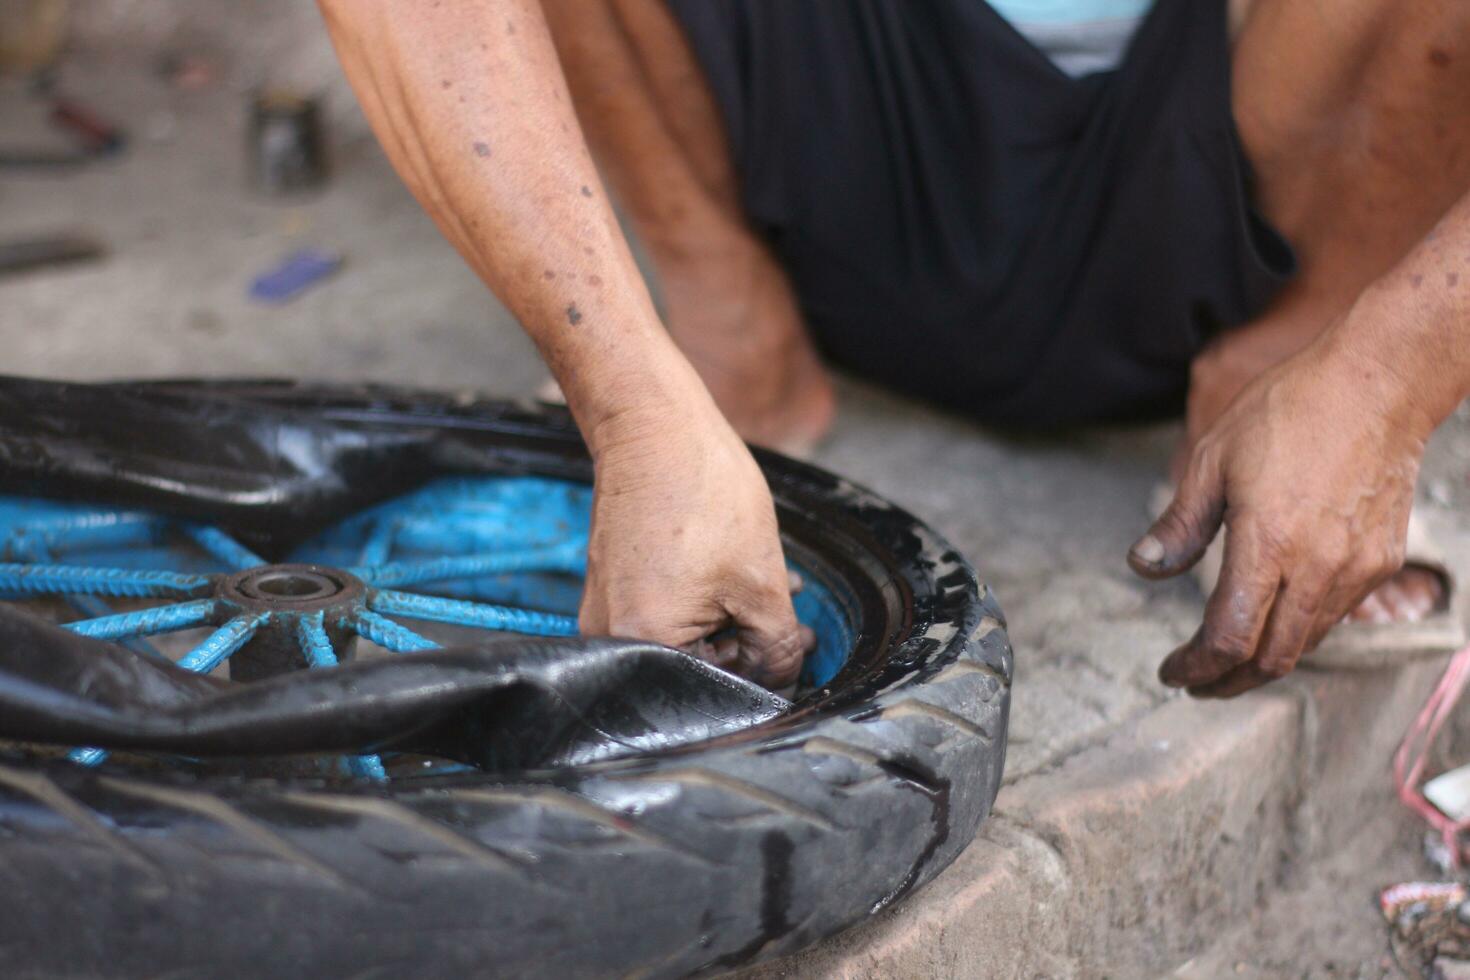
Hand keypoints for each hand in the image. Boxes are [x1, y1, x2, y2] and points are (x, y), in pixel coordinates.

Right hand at [579, 398, 806, 689]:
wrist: (652, 426)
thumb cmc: (700, 492)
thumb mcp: (760, 581)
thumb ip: (776, 647)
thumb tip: (782, 682)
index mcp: (644, 644)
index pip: (719, 691)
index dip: (767, 670)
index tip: (796, 642)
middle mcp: (609, 639)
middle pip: (697, 670)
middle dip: (749, 644)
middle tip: (788, 609)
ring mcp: (603, 614)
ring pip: (683, 641)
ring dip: (731, 620)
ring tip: (767, 581)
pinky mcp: (610, 590)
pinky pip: (661, 615)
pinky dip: (703, 601)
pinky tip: (734, 571)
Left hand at [1129, 332, 1427, 696]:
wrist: (1377, 386)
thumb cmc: (1287, 413)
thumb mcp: (1213, 461)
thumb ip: (1179, 525)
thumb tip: (1143, 567)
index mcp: (1268, 544)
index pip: (1230, 638)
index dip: (1196, 666)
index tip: (1172, 673)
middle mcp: (1318, 567)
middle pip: (1270, 660)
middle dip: (1226, 681)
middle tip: (1195, 681)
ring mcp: (1356, 568)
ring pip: (1305, 644)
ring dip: (1262, 661)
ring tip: (1226, 658)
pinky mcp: (1381, 560)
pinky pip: (1335, 616)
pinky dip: (1298, 632)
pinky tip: (1272, 618)